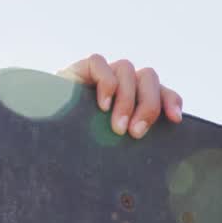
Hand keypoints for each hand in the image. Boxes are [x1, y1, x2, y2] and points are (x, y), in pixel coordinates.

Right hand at [56, 54, 182, 138]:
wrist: (46, 134)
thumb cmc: (85, 146)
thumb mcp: (116, 145)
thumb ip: (135, 140)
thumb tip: (162, 158)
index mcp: (138, 98)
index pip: (163, 91)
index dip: (171, 101)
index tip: (175, 120)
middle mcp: (124, 82)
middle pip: (148, 77)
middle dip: (148, 106)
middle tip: (136, 133)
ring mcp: (103, 73)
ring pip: (127, 70)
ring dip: (126, 100)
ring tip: (117, 128)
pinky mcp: (82, 68)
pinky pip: (100, 63)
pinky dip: (106, 84)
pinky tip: (102, 106)